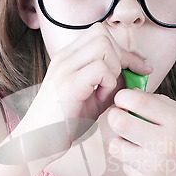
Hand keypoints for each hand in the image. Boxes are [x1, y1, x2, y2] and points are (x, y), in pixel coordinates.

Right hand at [9, 24, 151, 163]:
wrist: (37, 142)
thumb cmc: (65, 122)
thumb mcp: (93, 97)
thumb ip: (112, 82)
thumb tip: (136, 72)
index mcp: (68, 57)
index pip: (101, 33)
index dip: (124, 50)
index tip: (139, 68)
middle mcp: (64, 58)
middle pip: (103, 34)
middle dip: (121, 57)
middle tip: (119, 83)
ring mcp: (64, 69)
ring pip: (104, 46)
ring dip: (114, 70)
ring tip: (105, 92)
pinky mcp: (68, 85)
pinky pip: (101, 69)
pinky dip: (109, 83)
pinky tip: (99, 99)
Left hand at [108, 89, 175, 175]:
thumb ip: (164, 105)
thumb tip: (133, 96)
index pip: (137, 101)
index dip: (123, 98)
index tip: (123, 101)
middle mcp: (165, 144)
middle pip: (118, 123)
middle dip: (115, 117)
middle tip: (121, 120)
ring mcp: (156, 168)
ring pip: (116, 147)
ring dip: (122, 142)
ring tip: (135, 143)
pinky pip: (126, 167)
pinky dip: (133, 163)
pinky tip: (150, 164)